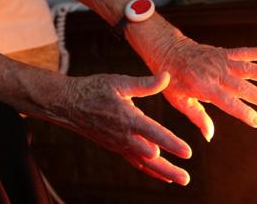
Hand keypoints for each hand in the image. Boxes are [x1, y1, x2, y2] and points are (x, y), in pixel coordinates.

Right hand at [57, 72, 190, 184]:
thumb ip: (145, 84)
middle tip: (186, 179)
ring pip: (144, 163)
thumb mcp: (120, 82)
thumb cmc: (94, 89)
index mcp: (128, 118)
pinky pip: (134, 162)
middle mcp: (124, 136)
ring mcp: (119, 144)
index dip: (172, 143)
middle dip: (169, 168)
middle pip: (151, 157)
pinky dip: (148, 170)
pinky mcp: (115, 147)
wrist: (68, 104)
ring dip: (162, 172)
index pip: (154, 133)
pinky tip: (162, 175)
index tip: (187, 152)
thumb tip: (167, 76)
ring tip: (179, 180)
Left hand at [146, 37, 256, 141]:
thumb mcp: (178, 101)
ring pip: (247, 68)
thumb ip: (197, 117)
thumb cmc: (171, 80)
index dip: (244, 113)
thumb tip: (210, 136)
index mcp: (203, 86)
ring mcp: (220, 61)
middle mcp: (215, 72)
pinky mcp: (223, 53)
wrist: (167, 51)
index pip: (228, 102)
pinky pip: (244, 52)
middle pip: (243, 87)